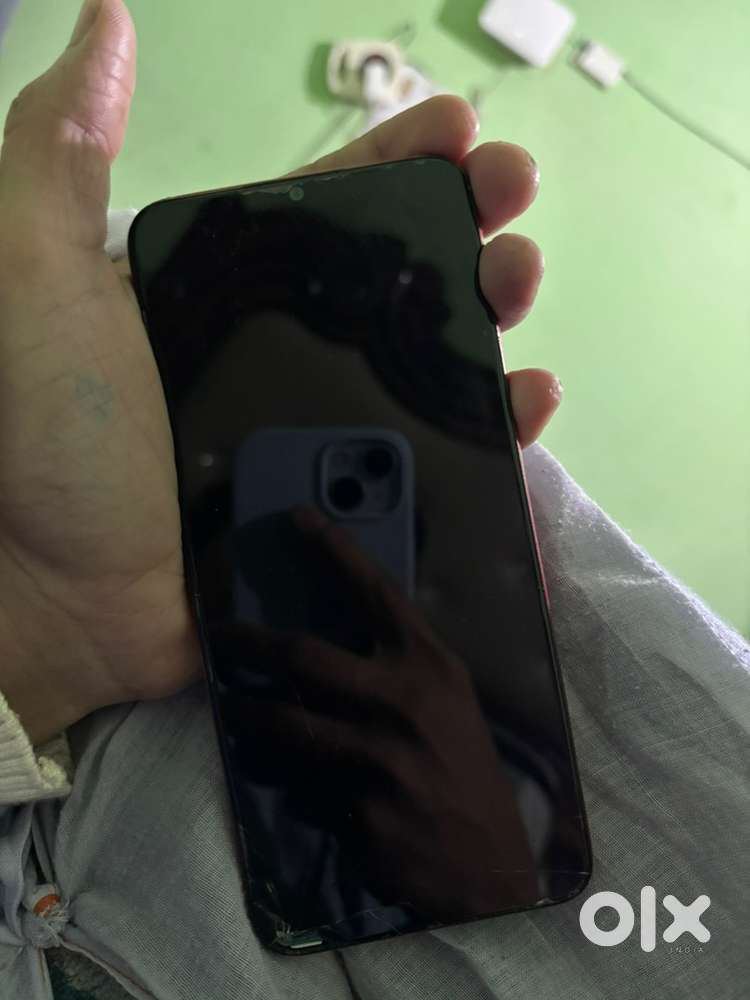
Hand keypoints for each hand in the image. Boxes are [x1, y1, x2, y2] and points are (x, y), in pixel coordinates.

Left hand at [0, 0, 553, 742]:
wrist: (63, 608)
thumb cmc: (41, 441)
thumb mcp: (32, 280)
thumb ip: (59, 153)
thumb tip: (104, 23)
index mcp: (216, 292)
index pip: (319, 210)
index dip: (391, 161)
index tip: (456, 127)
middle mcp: (274, 352)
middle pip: (390, 277)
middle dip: (460, 223)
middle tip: (514, 194)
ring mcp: (316, 432)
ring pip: (423, 358)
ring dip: (485, 310)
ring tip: (522, 278)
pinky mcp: (345, 505)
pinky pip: (434, 456)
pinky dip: (490, 425)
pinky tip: (530, 395)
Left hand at [219, 508, 537, 919]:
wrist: (488, 863)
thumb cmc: (465, 772)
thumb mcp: (447, 706)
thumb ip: (398, 672)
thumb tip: (329, 648)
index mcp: (432, 667)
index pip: (377, 594)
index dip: (337, 551)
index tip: (299, 517)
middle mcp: (404, 701)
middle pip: (304, 656)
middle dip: (249, 642)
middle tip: (217, 634)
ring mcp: (380, 756)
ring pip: (286, 722)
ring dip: (247, 714)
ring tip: (229, 707)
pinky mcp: (358, 807)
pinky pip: (301, 784)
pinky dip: (291, 783)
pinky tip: (296, 789)